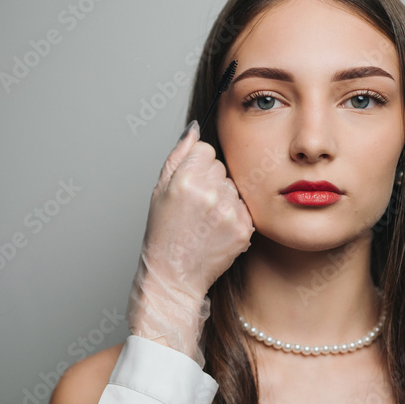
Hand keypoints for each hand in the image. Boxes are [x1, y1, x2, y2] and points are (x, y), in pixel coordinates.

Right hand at [126, 121, 253, 362]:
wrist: (174, 275)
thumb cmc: (164, 234)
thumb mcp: (159, 191)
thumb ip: (178, 155)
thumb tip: (195, 128)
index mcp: (184, 180)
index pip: (206, 150)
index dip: (197, 167)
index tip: (189, 186)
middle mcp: (209, 192)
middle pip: (222, 167)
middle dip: (212, 182)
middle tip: (196, 208)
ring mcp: (228, 211)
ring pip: (235, 187)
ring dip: (225, 199)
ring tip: (206, 221)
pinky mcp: (244, 228)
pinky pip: (245, 207)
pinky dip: (235, 216)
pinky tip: (217, 230)